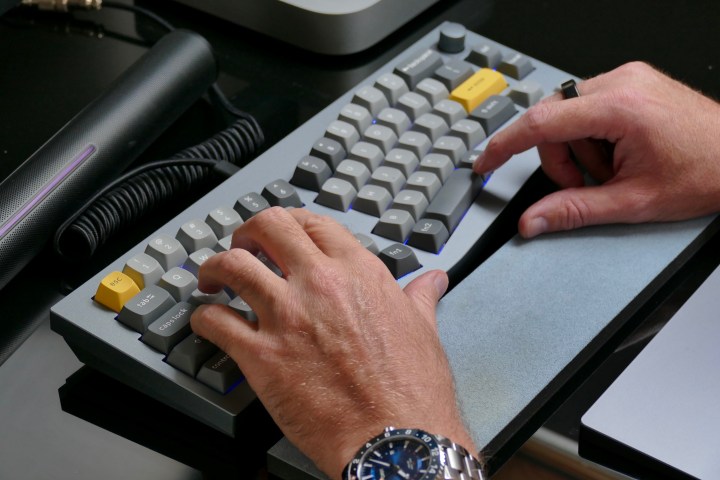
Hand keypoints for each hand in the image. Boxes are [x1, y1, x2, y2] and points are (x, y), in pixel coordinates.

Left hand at [190, 207, 475, 478]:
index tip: (282, 235)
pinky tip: (207, 323)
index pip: (314, 224)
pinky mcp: (261, 355)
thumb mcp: (423, 329)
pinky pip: (215, 321)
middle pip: (269, 227)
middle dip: (249, 231)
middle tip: (244, 246)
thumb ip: (419, 297)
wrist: (397, 439)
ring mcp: (287, 316)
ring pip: (233, 266)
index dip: (292, 223)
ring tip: (213, 278)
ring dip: (216, 267)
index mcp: (358, 272)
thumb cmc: (412, 390)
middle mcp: (319, 284)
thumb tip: (432, 281)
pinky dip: (203, 318)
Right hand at [474, 61, 719, 237]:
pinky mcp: (632, 83)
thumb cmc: (706, 172)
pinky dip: (592, 137)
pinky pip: (587, 108)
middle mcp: (621, 82)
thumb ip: (574, 211)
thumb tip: (532, 221)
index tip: (485, 164)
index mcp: (620, 107)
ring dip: (579, 150)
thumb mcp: (633, 202)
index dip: (505, 147)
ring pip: (567, 115)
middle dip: (561, 158)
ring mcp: (627, 78)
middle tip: (589, 184)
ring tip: (613, 170)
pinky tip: (617, 154)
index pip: (540, 122)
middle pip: (552, 120)